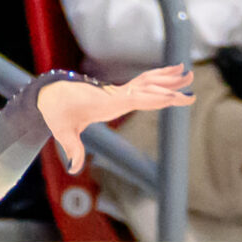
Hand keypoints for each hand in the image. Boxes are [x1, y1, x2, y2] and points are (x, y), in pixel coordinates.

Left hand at [38, 65, 194, 173]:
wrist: (50, 95)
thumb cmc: (57, 113)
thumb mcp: (62, 132)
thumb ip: (72, 149)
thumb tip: (73, 168)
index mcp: (105, 103)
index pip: (134, 99)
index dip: (153, 98)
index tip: (173, 97)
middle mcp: (115, 94)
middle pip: (147, 88)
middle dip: (169, 87)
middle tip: (191, 83)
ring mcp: (118, 91)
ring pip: (147, 81)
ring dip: (168, 77)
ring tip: (189, 73)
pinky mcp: (118, 91)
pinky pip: (142, 82)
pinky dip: (159, 77)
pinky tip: (173, 73)